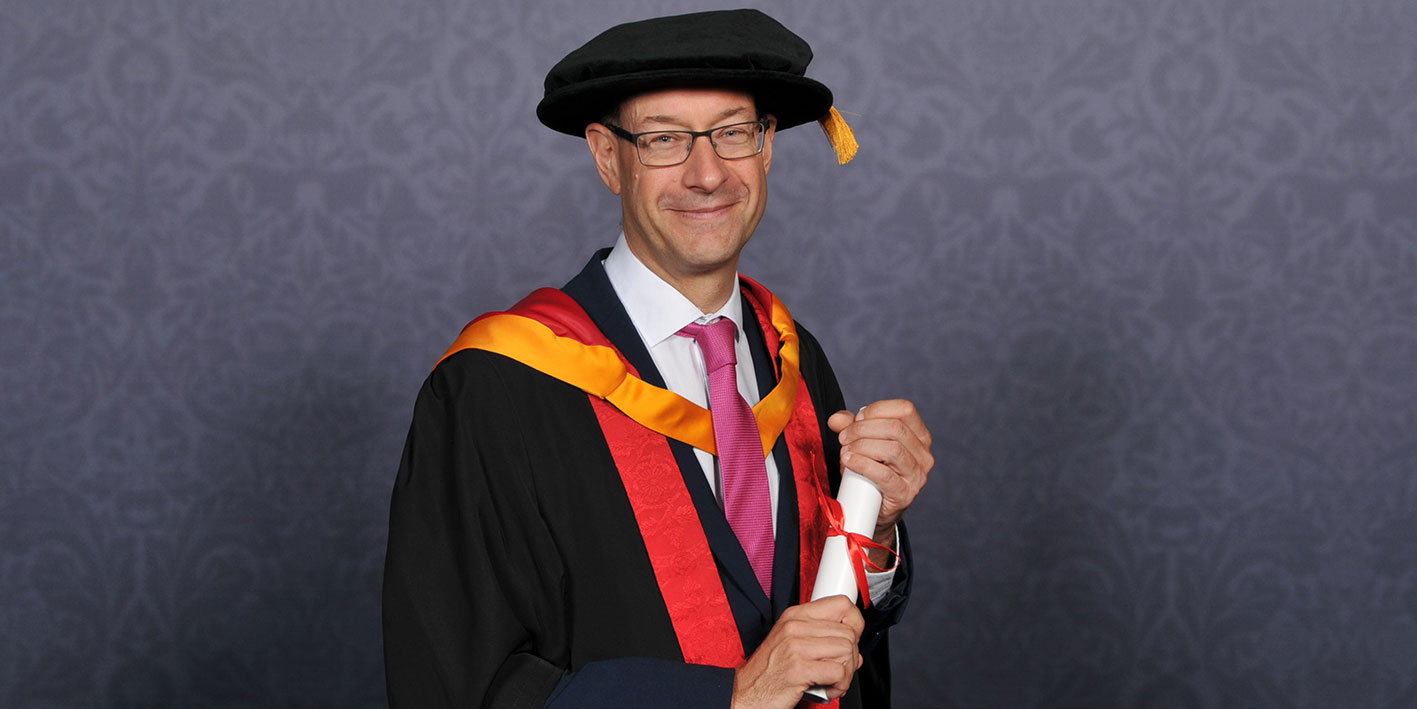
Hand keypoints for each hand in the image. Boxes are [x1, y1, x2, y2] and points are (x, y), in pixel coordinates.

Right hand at [731, 596, 863, 707]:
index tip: (851, 640)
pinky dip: (839, 686)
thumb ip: (823, 641)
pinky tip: (826, 690)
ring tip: (831, 682)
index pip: (842, 605)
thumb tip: (853, 651)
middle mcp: (794, 626)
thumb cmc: (768, 673)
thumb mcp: (792, 645)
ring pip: (847, 651)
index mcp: (794, 616)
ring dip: (845, 673)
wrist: (745, 695)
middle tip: (837, 671)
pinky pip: (839, 672)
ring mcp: (795, 646)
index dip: (855, 624)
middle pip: (848, 633)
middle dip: (850, 657)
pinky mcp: (798, 668)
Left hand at [828, 399, 932, 562]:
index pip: (905, 410)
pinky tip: (849, 461)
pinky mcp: (905, 494)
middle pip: (895, 428)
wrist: (873, 510)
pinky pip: (884, 475)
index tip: (857, 419)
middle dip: (863, 429)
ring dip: (862, 446)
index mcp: (919, 437)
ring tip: (846, 452)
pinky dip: (862, 464)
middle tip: (844, 437)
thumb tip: (836, 419)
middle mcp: (924, 455)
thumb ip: (850, 426)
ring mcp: (917, 476)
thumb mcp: (862, 443)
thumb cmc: (870, 472)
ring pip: (892, 449)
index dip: (877, 409)